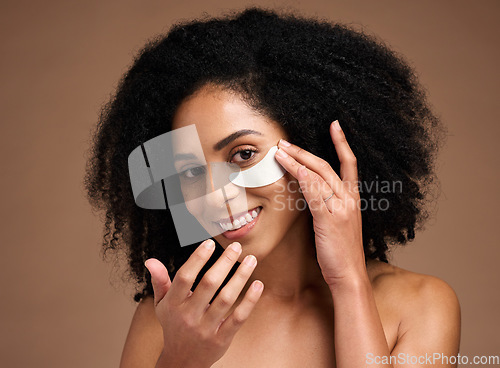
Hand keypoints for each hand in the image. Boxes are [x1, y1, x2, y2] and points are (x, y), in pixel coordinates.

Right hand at [145, 240, 263, 366]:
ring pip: (226, 298)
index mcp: (173, 304)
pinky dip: (250, 300)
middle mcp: (189, 316)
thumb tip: (150, 261)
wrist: (182, 361)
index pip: (185, 277)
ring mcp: (206, 328)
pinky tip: (258, 284)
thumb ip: (160, 281)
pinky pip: (238, 317)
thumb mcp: (162, 305)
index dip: (197, 258)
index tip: (210, 243)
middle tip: (237, 246)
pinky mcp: (222, 339)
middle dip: (224, 262)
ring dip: (241, 276)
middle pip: (209, 284)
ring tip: (251, 259)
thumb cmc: (174, 325)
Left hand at [274, 120, 365, 287]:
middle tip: (285, 142)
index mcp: (352, 200)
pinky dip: (301, 178)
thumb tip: (310, 193)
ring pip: (318, 175)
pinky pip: (315, 193)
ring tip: (279, 152)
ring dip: (296, 161)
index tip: (335, 125)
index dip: (342, 143)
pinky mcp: (330, 219)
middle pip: (326, 166)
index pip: (349, 164)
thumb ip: (327, 206)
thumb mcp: (337, 224)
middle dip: (303, 152)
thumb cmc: (340, 252)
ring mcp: (341, 208)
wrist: (349, 275)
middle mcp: (349, 200)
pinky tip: (290, 169)